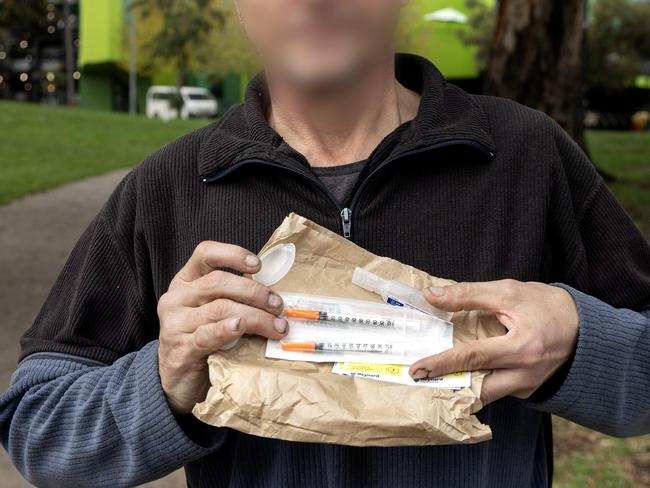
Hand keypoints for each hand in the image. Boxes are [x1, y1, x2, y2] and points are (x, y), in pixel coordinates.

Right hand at [157, 241, 288, 414]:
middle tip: (277, 305)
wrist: (176, 382)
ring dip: (255, 316)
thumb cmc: (202, 340)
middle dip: (254, 291)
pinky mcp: (181, 349)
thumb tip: (274, 294)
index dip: (233, 254)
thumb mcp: (212, 312)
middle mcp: (176, 298)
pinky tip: (241, 327)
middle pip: (218, 282)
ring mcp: (175, 324)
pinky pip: (207, 334)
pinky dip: (227, 330)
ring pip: (220, 309)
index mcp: (185, 282)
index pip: (205, 253)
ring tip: (276, 326)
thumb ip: (233, 297)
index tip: (258, 265)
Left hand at [409, 280, 579, 404]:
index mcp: (522, 347)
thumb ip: (468, 294)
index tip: (417, 369)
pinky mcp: (525, 390)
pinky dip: (474, 383)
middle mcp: (526, 374)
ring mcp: (527, 386)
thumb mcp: (508, 292)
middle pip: (478, 389)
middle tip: (418, 380)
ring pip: (485, 394)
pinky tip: (456, 373)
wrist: (583, 327)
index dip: (442, 363)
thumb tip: (432, 296)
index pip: (473, 357)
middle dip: (447, 387)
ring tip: (431, 378)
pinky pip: (495, 390)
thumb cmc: (546, 306)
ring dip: (459, 387)